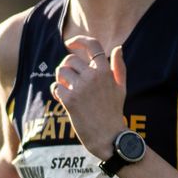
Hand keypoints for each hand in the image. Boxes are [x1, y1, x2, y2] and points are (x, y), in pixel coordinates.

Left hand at [51, 35, 128, 159]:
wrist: (108, 137)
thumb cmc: (114, 112)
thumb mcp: (121, 88)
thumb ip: (119, 67)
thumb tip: (118, 48)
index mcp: (105, 71)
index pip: (92, 45)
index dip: (79, 40)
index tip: (70, 43)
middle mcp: (93, 76)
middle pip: (70, 59)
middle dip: (66, 66)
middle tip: (68, 77)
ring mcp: (81, 88)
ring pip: (61, 71)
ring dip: (60, 79)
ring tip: (66, 88)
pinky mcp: (70, 100)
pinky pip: (56, 86)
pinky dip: (56, 91)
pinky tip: (62, 98)